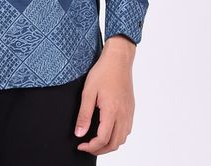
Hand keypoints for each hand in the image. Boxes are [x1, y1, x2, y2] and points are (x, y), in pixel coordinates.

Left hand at [74, 36, 135, 155]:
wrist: (119, 59)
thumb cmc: (103, 72)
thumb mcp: (88, 91)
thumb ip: (84, 114)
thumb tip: (79, 134)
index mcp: (112, 111)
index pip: (103, 139)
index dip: (91, 147)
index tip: (80, 145)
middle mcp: (123, 115)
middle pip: (114, 144)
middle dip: (100, 150)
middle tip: (87, 146)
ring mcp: (129, 112)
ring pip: (122, 139)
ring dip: (110, 144)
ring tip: (96, 141)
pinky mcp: (131, 109)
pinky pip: (126, 130)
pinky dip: (117, 136)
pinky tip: (108, 130)